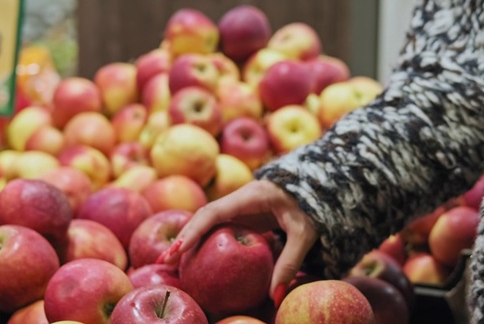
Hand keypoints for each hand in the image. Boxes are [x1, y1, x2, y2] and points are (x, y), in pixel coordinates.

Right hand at [162, 180, 317, 300]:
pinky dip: (203, 239)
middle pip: (204, 216)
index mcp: (251, 196)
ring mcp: (239, 205)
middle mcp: (239, 198)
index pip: (214, 212)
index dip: (194, 230)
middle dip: (184, 237)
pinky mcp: (242, 214)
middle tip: (165, 261)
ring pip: (207, 220)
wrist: (318, 186)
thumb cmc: (312, 207)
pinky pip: (217, 226)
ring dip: (189, 238)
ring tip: (171, 261)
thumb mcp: (304, 234)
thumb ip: (289, 262)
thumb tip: (274, 297)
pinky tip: (193, 256)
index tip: (178, 250)